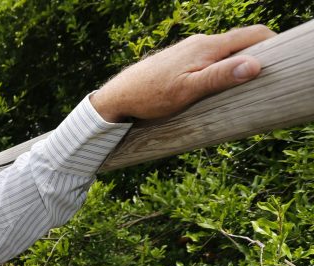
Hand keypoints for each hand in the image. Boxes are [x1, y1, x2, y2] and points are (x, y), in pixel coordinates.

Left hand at [90, 25, 275, 122]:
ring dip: (238, 64)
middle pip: (241, 42)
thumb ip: (221, 76)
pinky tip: (218, 87)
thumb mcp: (189, 90)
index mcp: (208, 46)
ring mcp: (190, 50)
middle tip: (264, 81)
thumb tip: (255, 65)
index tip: (281, 65)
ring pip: (225, 52)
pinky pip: (210, 59)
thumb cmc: (152, 96)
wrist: (119, 96)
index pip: (253, 35)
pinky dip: (221, 69)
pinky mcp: (182, 60)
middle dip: (257, 56)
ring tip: (243, 87)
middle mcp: (201, 42)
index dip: (273, 46)